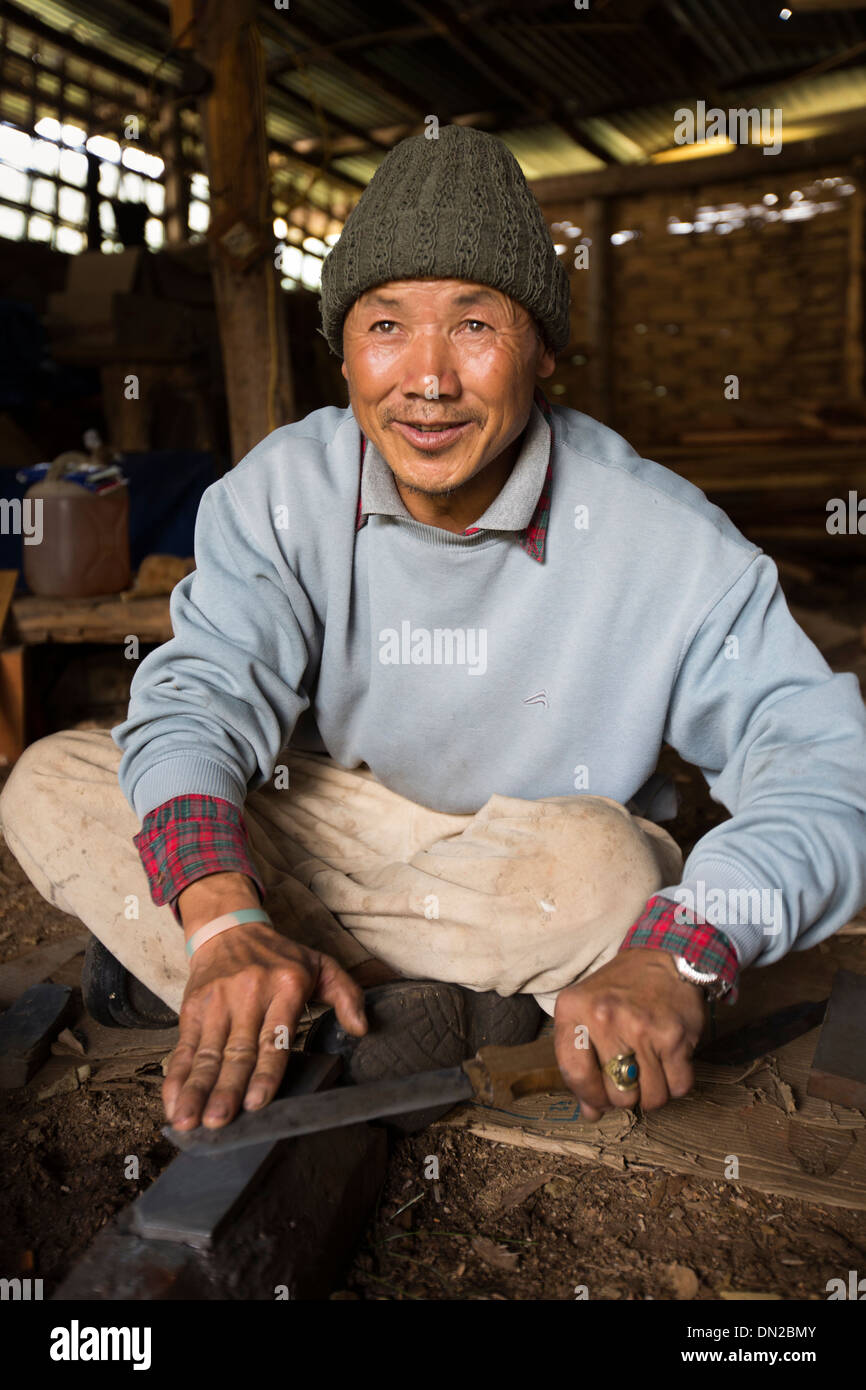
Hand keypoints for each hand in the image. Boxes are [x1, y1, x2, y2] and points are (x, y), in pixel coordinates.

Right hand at [163, 921, 366, 1130]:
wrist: (230, 928)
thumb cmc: (280, 956)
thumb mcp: (322, 965)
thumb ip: (347, 995)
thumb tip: (361, 1028)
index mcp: (284, 987)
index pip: (274, 1037)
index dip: (265, 1072)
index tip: (258, 1101)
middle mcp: (248, 994)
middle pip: (237, 1051)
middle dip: (226, 1089)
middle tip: (219, 1121)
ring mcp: (217, 1001)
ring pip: (206, 1053)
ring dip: (196, 1090)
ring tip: (189, 1120)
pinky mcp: (193, 1007)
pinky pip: (184, 1046)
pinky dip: (176, 1077)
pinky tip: (173, 1102)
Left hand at [553, 949, 705, 1120]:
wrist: (665, 956)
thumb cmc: (621, 990)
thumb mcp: (586, 1012)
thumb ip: (582, 1061)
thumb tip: (591, 1113)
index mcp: (573, 1011)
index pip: (574, 1074)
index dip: (589, 1096)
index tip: (599, 1098)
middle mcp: (605, 1018)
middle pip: (617, 1095)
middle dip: (625, 1097)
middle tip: (630, 1079)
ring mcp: (641, 1028)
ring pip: (651, 1098)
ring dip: (653, 1093)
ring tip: (650, 1070)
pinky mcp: (674, 1036)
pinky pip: (678, 1087)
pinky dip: (675, 1084)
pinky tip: (668, 1063)